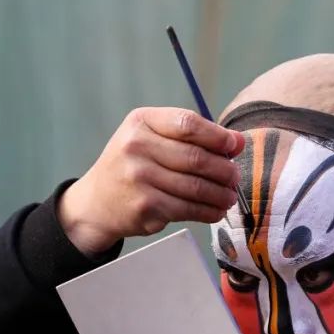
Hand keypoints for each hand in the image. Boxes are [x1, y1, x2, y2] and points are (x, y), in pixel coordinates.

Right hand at [59, 107, 245, 253]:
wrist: (96, 202)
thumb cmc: (132, 165)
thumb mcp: (150, 138)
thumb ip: (190, 136)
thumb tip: (237, 142)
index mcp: (141, 122)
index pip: (188, 124)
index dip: (218, 136)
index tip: (235, 146)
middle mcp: (136, 147)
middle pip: (196, 158)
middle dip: (224, 170)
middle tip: (235, 177)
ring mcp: (139, 178)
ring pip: (196, 187)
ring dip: (220, 194)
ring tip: (229, 196)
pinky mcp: (145, 206)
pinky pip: (188, 209)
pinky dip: (208, 211)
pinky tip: (216, 211)